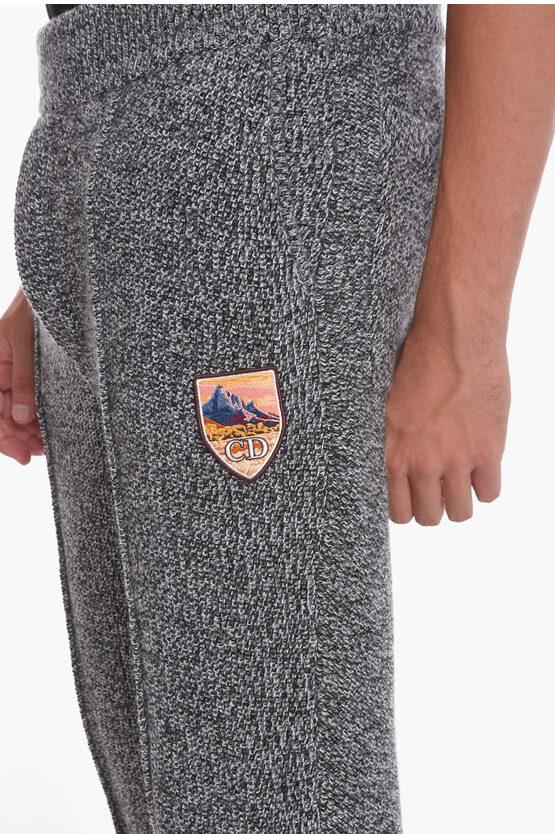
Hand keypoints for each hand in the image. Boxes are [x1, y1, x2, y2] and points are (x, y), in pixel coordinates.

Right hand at [0, 288, 43, 463]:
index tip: (22, 456)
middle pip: (2, 416)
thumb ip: (24, 381)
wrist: (57, 289)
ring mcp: (16, 373)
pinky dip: (37, 417)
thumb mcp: (28, 346)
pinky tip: (48, 429)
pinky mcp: (33, 372)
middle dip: (18, 438)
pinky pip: (30, 401)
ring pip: (16, 413)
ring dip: (29, 432)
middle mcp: (0, 371)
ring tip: (47, 446)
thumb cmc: (37, 309)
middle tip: (39, 454)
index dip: (3, 437)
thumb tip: (19, 417)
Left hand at [386, 321, 509, 525]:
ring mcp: (455, 460)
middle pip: (428, 517)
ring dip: (460, 501)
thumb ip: (391, 441)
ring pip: (460, 512)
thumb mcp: (387, 406)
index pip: (396, 510)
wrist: (455, 339)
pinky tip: (481, 467)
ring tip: (460, 481)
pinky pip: (489, 493)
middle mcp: (421, 464)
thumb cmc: (417, 362)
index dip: (408, 508)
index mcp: (391, 452)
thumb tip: (394, 465)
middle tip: (438, 489)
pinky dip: (486, 485)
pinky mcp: (487, 451)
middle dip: (433, 507)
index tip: (414, 498)